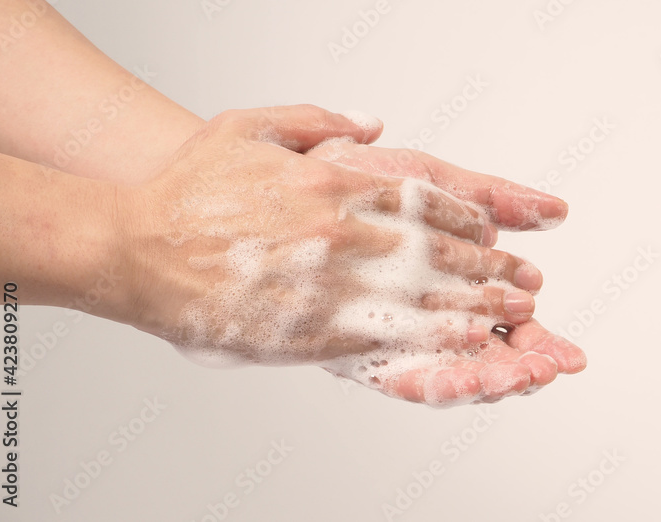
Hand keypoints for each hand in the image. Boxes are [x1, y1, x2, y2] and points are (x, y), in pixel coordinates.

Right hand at [118, 105, 582, 405]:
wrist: (134, 249)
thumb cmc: (188, 192)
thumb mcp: (250, 127)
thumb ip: (318, 120)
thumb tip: (371, 121)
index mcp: (332, 180)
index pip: (425, 200)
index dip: (469, 221)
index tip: (496, 233)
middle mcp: (342, 230)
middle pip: (439, 251)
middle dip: (490, 267)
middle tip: (526, 280)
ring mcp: (331, 282)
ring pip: (426, 295)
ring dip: (479, 303)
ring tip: (514, 311)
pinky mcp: (312, 328)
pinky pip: (389, 335)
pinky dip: (436, 338)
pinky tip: (467, 341)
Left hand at [305, 137, 588, 397]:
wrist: (281, 172)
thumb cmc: (349, 173)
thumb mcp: (432, 178)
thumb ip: (493, 199)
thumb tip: (557, 211)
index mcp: (444, 283)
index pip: (501, 327)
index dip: (538, 346)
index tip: (569, 358)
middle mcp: (417, 316)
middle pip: (480, 359)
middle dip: (519, 371)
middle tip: (551, 373)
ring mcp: (384, 332)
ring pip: (446, 375)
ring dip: (486, 382)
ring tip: (519, 380)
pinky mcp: (348, 344)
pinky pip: (396, 378)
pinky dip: (435, 381)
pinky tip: (465, 380)